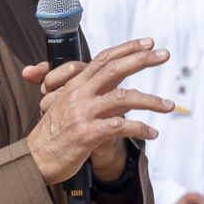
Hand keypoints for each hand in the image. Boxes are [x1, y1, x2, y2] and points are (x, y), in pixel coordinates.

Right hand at [22, 37, 172, 184]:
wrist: (34, 160)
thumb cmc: (52, 135)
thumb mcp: (64, 106)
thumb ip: (86, 94)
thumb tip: (109, 86)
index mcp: (75, 85)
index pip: (103, 59)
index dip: (127, 48)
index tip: (147, 43)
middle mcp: (80, 94)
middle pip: (115, 69)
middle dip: (142, 60)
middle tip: (164, 55)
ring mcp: (84, 113)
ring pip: (123, 98)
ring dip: (151, 100)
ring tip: (169, 105)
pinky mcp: (88, 134)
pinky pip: (120, 126)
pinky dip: (140, 128)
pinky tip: (152, 132)